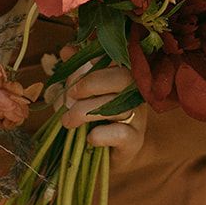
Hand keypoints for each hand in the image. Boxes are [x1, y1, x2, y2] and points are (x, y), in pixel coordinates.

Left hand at [57, 47, 146, 168]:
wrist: (104, 155)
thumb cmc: (93, 118)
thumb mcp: (82, 94)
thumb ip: (77, 72)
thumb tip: (68, 49)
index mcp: (123, 77)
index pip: (116, 59)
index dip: (94, 60)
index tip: (71, 70)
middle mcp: (135, 94)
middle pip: (123, 78)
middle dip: (90, 83)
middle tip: (69, 96)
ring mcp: (137, 117)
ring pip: (119, 107)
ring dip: (86, 112)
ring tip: (67, 121)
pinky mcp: (134, 140)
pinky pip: (122, 133)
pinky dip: (101, 135)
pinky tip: (88, 137)